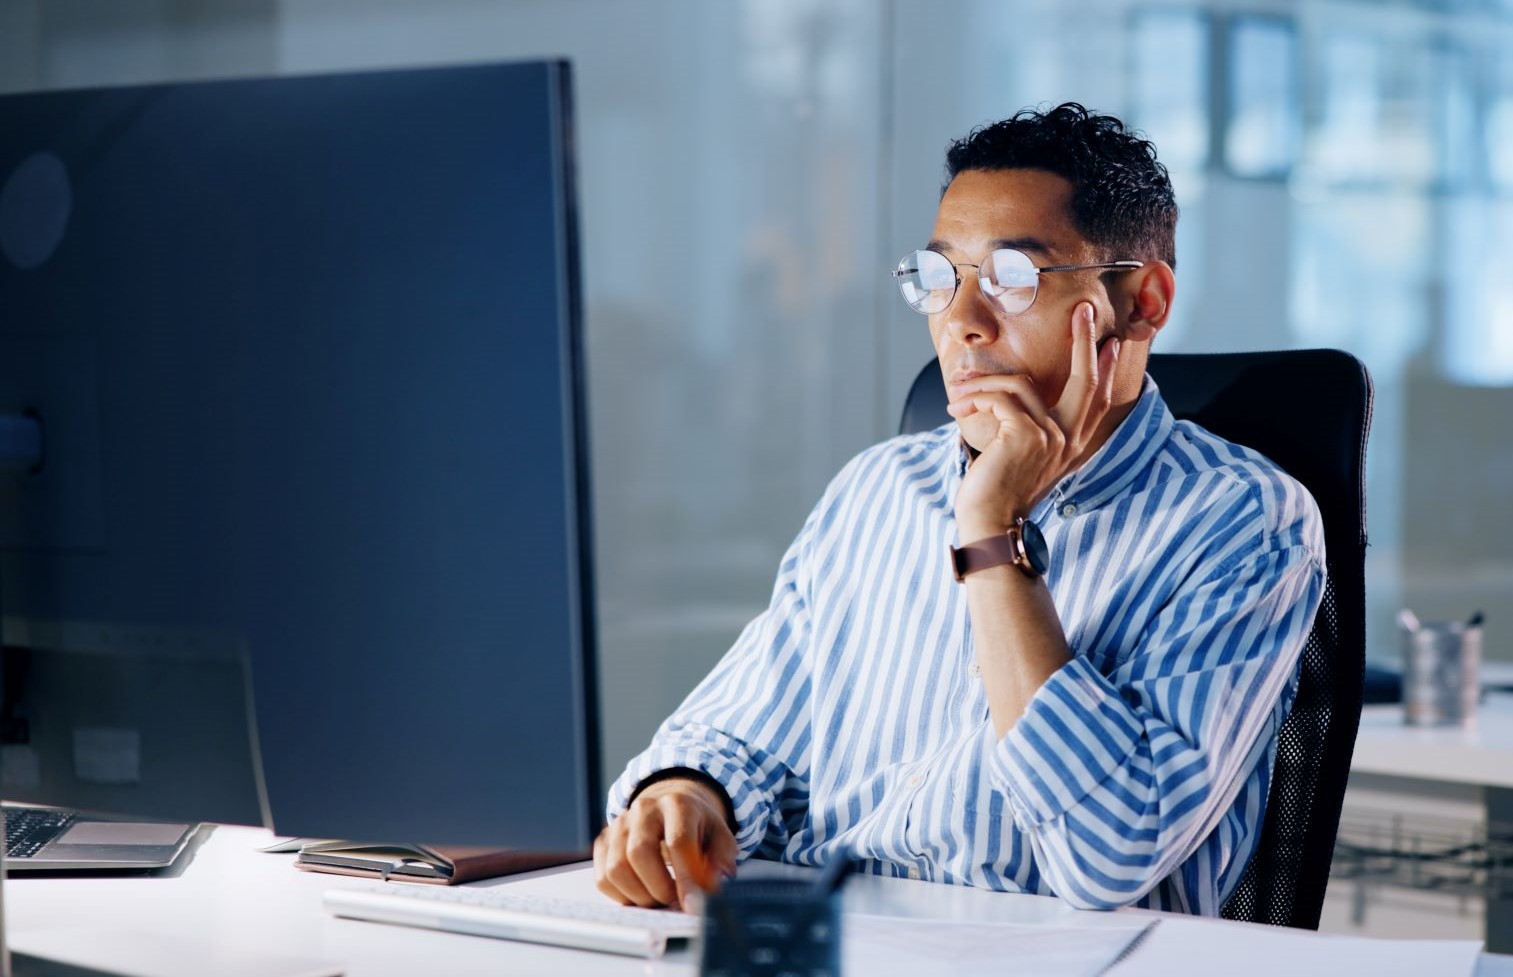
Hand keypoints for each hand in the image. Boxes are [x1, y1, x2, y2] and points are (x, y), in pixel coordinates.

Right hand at [593, 777, 738, 910]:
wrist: (671, 807)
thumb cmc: (697, 827)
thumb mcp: (720, 838)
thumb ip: (720, 864)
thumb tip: (710, 891)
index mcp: (677, 803)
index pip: (678, 842)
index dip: (686, 878)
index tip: (692, 904)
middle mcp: (643, 809)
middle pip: (639, 853)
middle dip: (659, 888)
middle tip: (674, 900)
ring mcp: (619, 824)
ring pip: (617, 869)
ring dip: (640, 895)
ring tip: (659, 898)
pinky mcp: (603, 841)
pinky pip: (603, 878)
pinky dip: (622, 896)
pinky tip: (642, 893)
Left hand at [947, 302, 1119, 540]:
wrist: (988, 523)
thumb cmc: (997, 490)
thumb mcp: (1023, 455)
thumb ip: (1032, 427)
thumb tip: (1017, 393)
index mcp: (1072, 443)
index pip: (1098, 398)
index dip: (1104, 367)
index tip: (1110, 340)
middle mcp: (1069, 439)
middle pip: (1086, 380)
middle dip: (1084, 341)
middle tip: (1083, 311)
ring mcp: (1051, 438)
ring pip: (1020, 385)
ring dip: (983, 382)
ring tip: (958, 389)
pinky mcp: (1026, 436)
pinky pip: (999, 398)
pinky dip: (975, 397)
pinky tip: (957, 408)